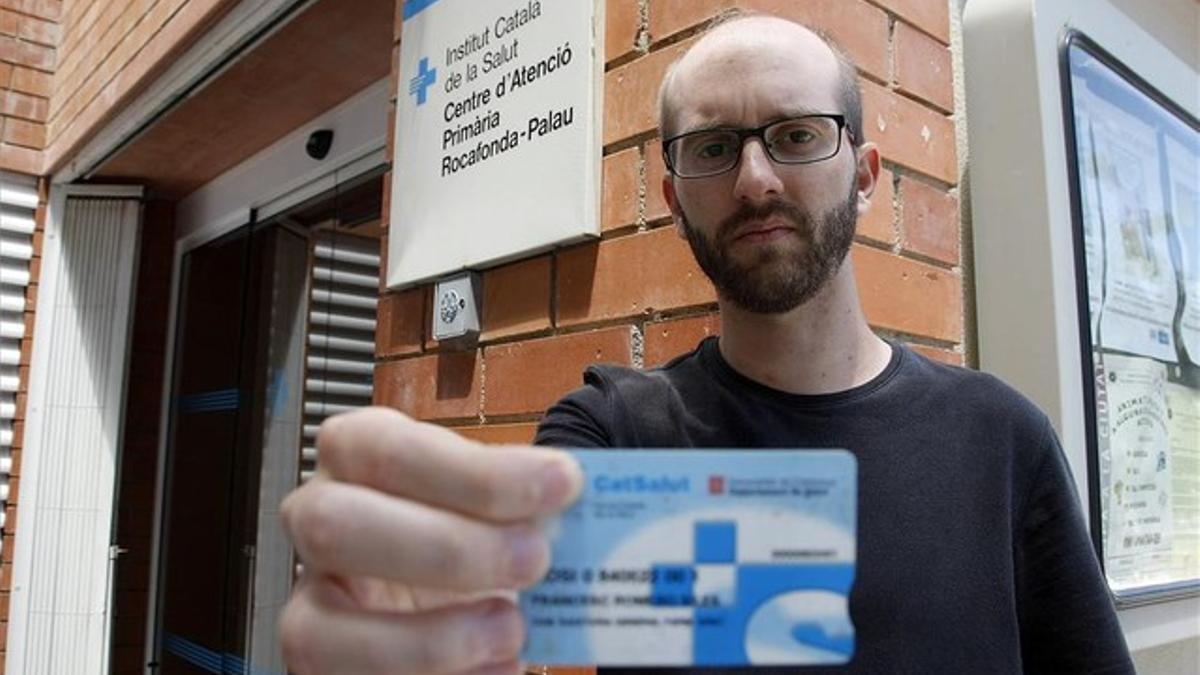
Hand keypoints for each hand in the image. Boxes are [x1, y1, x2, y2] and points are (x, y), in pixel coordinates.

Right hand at [280, 407, 583, 673]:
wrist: (460, 607)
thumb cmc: (478, 540)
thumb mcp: (496, 508)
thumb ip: (522, 504)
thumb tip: (588, 504)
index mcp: (359, 456)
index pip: (386, 448)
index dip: (473, 471)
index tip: (561, 483)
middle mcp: (319, 523)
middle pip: (337, 526)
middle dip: (446, 547)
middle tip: (536, 559)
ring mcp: (310, 607)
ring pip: (320, 631)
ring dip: (432, 638)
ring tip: (513, 631)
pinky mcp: (323, 668)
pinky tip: (502, 670)